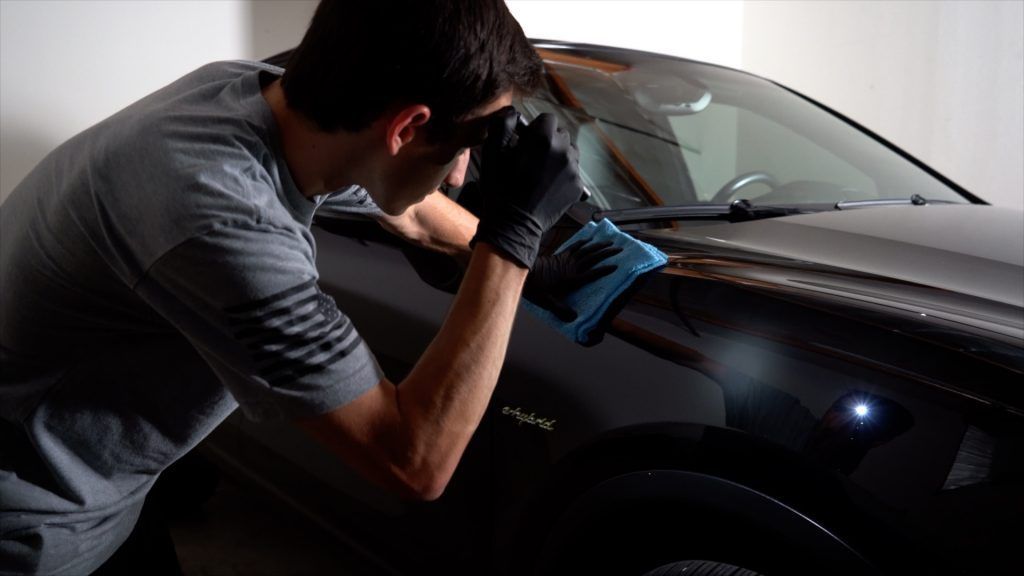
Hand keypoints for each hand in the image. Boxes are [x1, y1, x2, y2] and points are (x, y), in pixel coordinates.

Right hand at [472, 108, 584, 268]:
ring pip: (569, 152)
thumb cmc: (500, 188)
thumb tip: (513, 112)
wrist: (513, 225)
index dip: (535, 128)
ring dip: (557, 156)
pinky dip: (563, 174)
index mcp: (543, 138)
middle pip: (560, 134)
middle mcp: (564, 151)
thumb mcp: (492, 152)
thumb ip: (503, 124)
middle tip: (532, 158)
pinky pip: (573, 172)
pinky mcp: (577, 187)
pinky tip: (548, 185)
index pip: (547, 119)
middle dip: (548, 141)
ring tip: (541, 171)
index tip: (525, 141)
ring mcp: (573, 170)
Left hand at [524, 239, 621, 321]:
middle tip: (619, 249)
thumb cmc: (535, 288)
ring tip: (610, 242)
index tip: (616, 266)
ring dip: (599, 245)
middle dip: (607, 253)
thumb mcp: (547, 302)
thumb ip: (560, 310)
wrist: (523, 271)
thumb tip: (573, 318)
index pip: (592, 274)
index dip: (604, 270)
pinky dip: (583, 242)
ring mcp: (566, 259)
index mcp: (571, 279)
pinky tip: (589, 239)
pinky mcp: (560, 255)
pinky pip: (574, 247)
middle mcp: (572, 267)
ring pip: (586, 250)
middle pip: (593, 258)